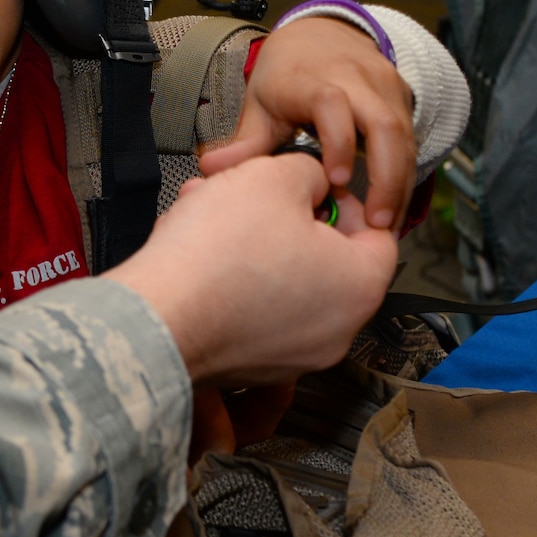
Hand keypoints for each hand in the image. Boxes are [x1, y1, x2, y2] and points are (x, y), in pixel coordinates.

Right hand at [107, 157, 396, 386]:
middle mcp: (337, 331)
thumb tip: (310, 183)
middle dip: (284, 216)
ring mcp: (293, 355)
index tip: (313, 183)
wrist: (158, 316)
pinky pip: (255, 309)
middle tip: (254, 195)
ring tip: (210, 215)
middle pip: (325, 257)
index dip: (344, 197)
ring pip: (284, 280)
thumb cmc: (218, 254)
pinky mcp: (252, 365)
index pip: (378, 233)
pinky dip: (233, 279)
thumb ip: (308, 172)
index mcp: (360, 287)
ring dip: (252, 243)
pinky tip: (198, 252)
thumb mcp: (273, 177)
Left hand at [203, 16, 416, 229]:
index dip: (338, 141)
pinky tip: (396, 206)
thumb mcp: (260, 102)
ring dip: (401, 183)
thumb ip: (245, 141)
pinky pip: (412, 138)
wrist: (319, 33)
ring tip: (388, 225)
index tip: (336, 181)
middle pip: (384, 123)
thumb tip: (211, 169)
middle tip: (377, 222)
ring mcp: (383, 85)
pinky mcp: (401, 95)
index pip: (332, 103)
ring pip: (405, 135)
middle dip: (386, 176)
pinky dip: (407, 174)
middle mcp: (355, 77)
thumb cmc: (286, 74)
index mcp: (313, 78)